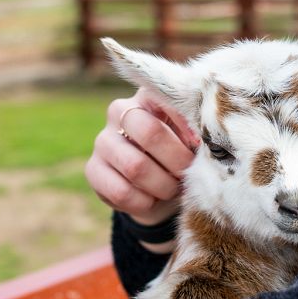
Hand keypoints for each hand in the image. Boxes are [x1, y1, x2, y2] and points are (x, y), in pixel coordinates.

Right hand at [85, 88, 198, 239]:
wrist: (156, 188)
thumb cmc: (179, 155)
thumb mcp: (191, 140)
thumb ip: (197, 133)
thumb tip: (204, 140)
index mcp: (148, 96)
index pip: (166, 99)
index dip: (187, 125)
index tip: (201, 145)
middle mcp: (120, 111)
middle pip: (150, 132)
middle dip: (176, 160)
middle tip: (187, 173)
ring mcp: (103, 140)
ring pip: (135, 166)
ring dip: (163, 186)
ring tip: (173, 189)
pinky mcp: (93, 169)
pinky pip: (120, 191)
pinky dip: (144, 202)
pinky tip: (152, 200)